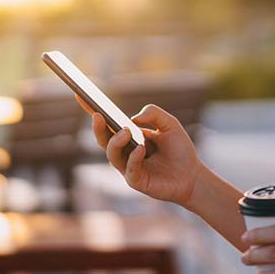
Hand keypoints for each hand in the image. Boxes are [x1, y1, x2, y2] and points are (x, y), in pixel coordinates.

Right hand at [76, 95, 202, 205]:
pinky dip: (134, 157)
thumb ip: (154, 114)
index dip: (91, 109)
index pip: (107, 122)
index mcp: (129, 135)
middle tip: (99, 115)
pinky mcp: (136, 181)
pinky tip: (142, 149)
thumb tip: (133, 118)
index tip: (80, 93)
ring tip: (126, 131)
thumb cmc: (179, 149)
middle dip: (98, 127)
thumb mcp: (170, 124)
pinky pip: (129, 169)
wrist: (193, 175)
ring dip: (116, 141)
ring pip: (112, 154)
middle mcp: (124, 151)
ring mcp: (128, 166)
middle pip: (103, 139)